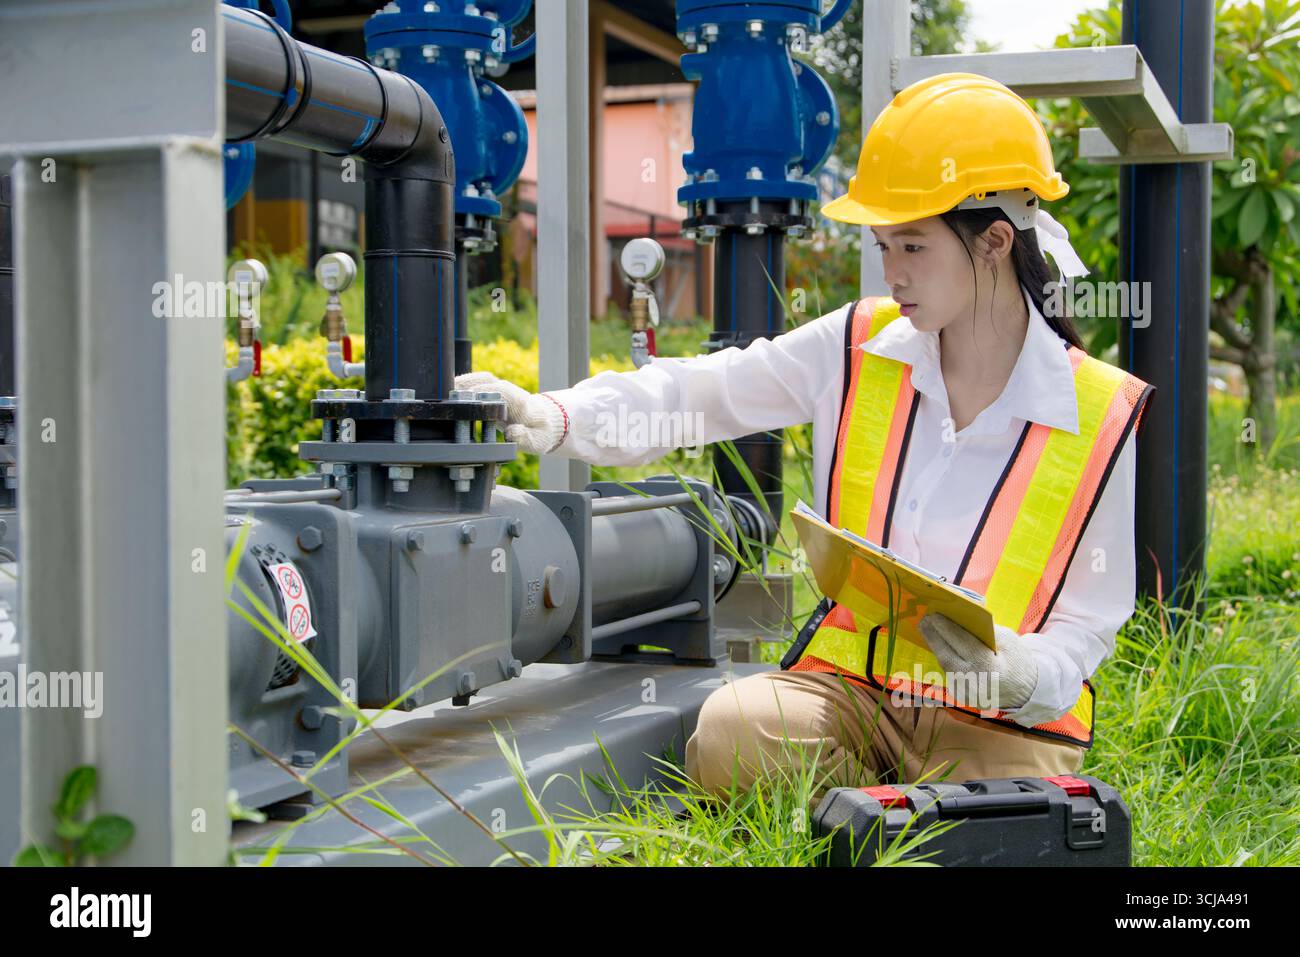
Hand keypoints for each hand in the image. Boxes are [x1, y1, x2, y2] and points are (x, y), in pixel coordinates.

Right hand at [453, 371, 568, 454]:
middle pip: (483, 382)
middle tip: (443, 401)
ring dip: (458, 385)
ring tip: (437, 396)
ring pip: (476, 379)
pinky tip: (444, 395)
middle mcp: (507, 390)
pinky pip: (473, 382)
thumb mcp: (537, 441)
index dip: (479, 395)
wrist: (542, 421)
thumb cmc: (539, 433)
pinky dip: (458, 387)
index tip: (463, 404)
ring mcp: (497, 387)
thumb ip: (525, 438)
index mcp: (518, 401)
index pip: (498, 392)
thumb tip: (511, 433)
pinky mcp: (489, 388)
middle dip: (463, 389)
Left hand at [917, 613, 1038, 712]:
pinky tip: (939, 646)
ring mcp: (967, 693)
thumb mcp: (1009, 640)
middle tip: (923, 620)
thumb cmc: (1019, 661)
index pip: (963, 644)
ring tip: (928, 630)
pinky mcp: (963, 698)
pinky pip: (949, 675)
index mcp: (990, 667)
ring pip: (945, 667)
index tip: (933, 614)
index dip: (946, 628)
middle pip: (947, 656)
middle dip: (933, 636)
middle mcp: (975, 683)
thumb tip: (960, 617)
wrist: (1027, 692)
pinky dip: (944, 659)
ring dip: (936, 647)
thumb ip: (985, 630)